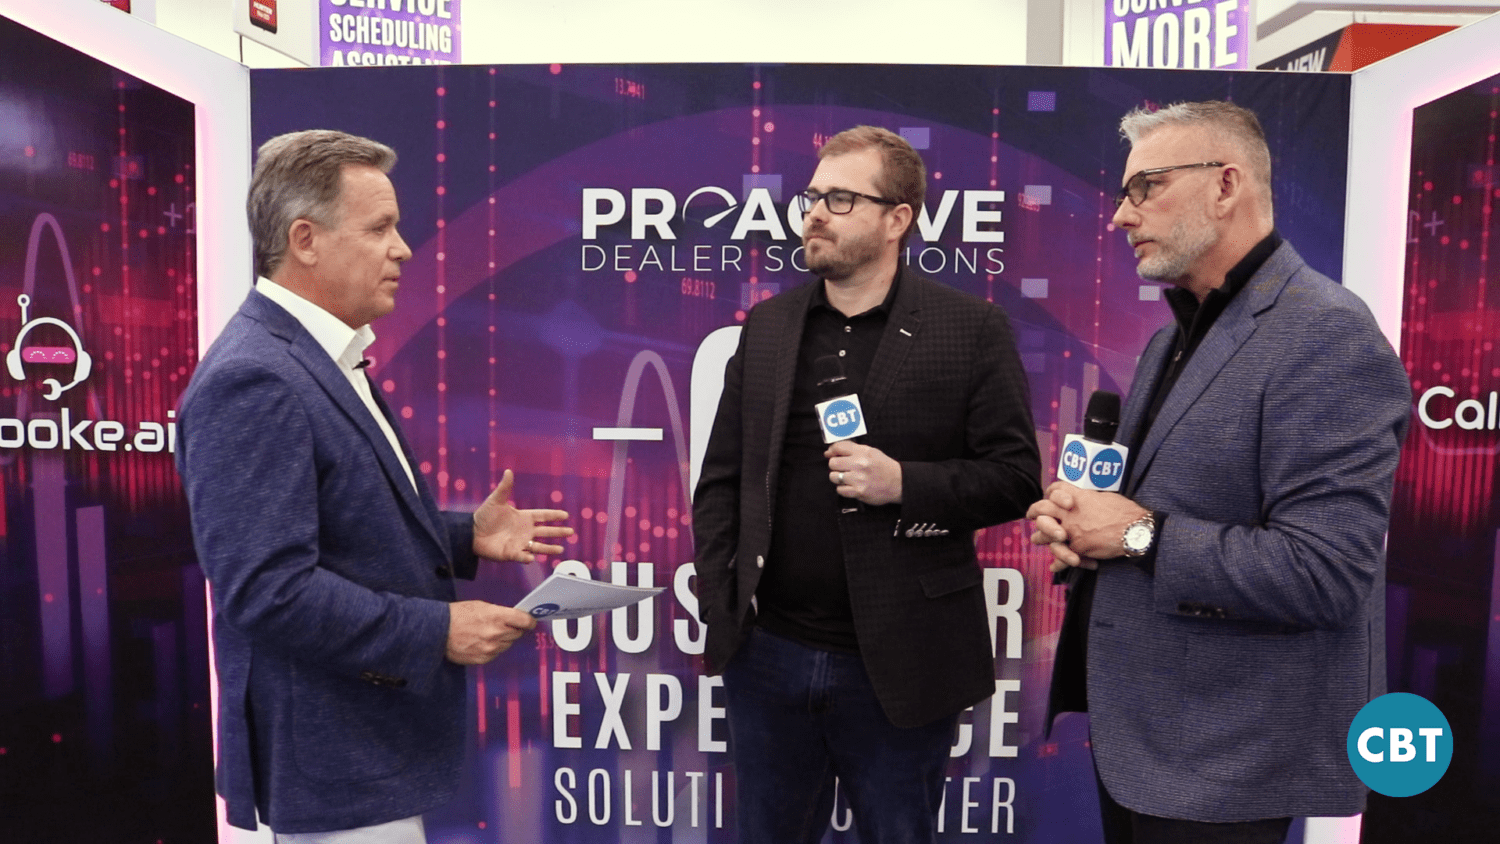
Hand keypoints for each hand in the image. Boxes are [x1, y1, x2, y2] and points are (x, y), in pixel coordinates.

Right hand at [446, 600, 536, 664]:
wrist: (438, 631)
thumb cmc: (457, 615)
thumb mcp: (481, 606)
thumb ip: (500, 613)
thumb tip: (513, 618)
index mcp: (497, 617)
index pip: (524, 621)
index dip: (529, 621)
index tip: (531, 622)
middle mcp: (496, 634)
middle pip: (517, 634)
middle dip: (514, 629)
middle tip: (506, 625)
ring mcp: (490, 648)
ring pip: (508, 644)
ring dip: (504, 639)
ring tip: (489, 633)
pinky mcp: (484, 659)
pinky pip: (497, 653)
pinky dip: (494, 648)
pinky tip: (482, 642)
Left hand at [473, 469, 573, 561]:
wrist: (471, 533)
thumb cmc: (484, 516)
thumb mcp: (495, 500)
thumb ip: (504, 488)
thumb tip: (508, 471)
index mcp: (523, 517)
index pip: (542, 516)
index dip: (553, 516)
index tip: (565, 515)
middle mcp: (524, 531)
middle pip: (545, 532)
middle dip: (558, 532)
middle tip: (570, 532)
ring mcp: (519, 543)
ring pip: (538, 547)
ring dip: (549, 548)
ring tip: (560, 550)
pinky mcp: (511, 553)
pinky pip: (522, 556)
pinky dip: (527, 557)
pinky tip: (532, 557)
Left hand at [825, 441, 901, 505]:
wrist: (898, 483)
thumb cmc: (884, 467)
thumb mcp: (871, 451)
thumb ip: (852, 449)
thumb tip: (830, 451)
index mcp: (863, 452)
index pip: (838, 447)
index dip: (832, 451)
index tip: (831, 454)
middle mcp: (860, 464)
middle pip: (833, 463)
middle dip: (835, 465)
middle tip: (842, 468)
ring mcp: (858, 479)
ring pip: (834, 477)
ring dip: (838, 477)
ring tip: (847, 477)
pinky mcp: (858, 492)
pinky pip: (840, 490)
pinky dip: (843, 488)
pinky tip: (851, 486)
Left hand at [1027, 482, 1145, 570]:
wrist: (1136, 529)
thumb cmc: (1125, 512)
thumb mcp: (1104, 498)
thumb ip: (1088, 500)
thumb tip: (1084, 501)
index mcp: (1078, 497)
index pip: (1055, 489)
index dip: (1050, 494)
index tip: (1047, 498)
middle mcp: (1070, 512)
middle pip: (1042, 508)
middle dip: (1034, 512)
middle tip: (1031, 516)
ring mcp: (1072, 530)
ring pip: (1046, 533)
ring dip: (1040, 538)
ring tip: (1036, 540)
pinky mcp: (1078, 547)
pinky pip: (1062, 555)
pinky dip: (1058, 563)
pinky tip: (1054, 566)